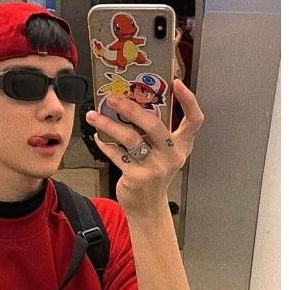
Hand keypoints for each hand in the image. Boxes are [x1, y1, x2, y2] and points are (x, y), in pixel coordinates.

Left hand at [85, 79, 204, 216]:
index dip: (188, 100)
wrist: (147, 206)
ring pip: (130, 139)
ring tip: (93, 116)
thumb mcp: (162, 153)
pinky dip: (105, 144)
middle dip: (131, 108)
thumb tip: (130, 103)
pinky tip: (97, 137)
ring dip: (109, 125)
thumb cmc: (153, 174)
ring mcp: (155, 168)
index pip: (194, 120)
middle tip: (112, 98)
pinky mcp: (137, 177)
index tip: (177, 83)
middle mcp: (171, 156)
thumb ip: (154, 133)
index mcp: (181, 146)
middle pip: (153, 125)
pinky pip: (118, 155)